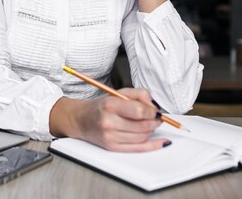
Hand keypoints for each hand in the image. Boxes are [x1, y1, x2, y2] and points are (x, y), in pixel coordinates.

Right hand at [50, 88, 169, 151]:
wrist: (81, 119)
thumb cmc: (100, 106)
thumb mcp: (118, 93)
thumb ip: (139, 94)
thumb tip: (154, 106)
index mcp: (110, 105)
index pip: (139, 111)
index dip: (152, 112)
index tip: (155, 111)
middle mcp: (109, 122)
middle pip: (143, 126)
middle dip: (154, 122)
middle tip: (156, 118)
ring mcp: (110, 136)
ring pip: (142, 137)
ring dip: (151, 131)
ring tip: (149, 124)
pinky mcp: (112, 147)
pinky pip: (138, 148)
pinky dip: (152, 145)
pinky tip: (161, 142)